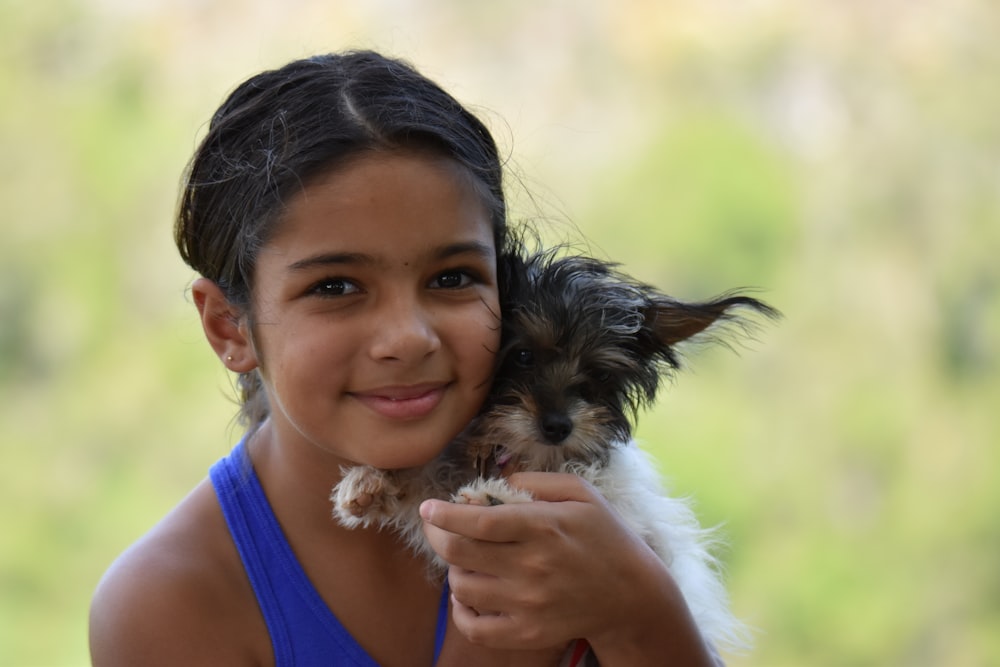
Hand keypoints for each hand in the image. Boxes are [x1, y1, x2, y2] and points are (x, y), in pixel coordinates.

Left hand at [420, 472, 717, 664]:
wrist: (633, 596)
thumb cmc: (606, 538)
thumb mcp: (584, 495)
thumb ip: (539, 482)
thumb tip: (500, 483)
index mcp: (543, 528)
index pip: (478, 520)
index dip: (444, 513)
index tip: (428, 507)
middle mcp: (531, 566)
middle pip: (460, 552)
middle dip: (437, 535)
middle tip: (435, 526)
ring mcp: (527, 604)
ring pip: (462, 586)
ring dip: (453, 568)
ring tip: (463, 557)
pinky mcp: (527, 632)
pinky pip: (475, 627)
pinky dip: (461, 609)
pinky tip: (466, 593)